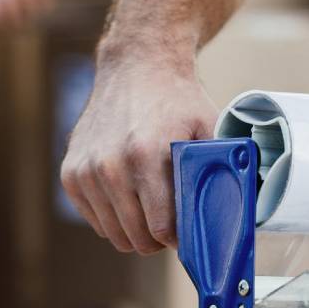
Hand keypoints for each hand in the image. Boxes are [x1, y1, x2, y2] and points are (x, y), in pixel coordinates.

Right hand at [60, 56, 217, 253]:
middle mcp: (109, 165)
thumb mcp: (208, 128)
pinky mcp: (70, 174)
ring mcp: (85, 171)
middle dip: (158, 239)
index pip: (161, 230)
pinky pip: (95, 221)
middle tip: (171, 223)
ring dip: (135, 229)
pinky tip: (129, 195)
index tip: (188, 232)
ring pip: (114, 234)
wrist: (136, 67)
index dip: (179, 238)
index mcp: (144, 155)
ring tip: (151, 207)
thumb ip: (220, 170)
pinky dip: (113, 217)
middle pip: (136, 238)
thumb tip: (238, 211)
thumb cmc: (177, 101)